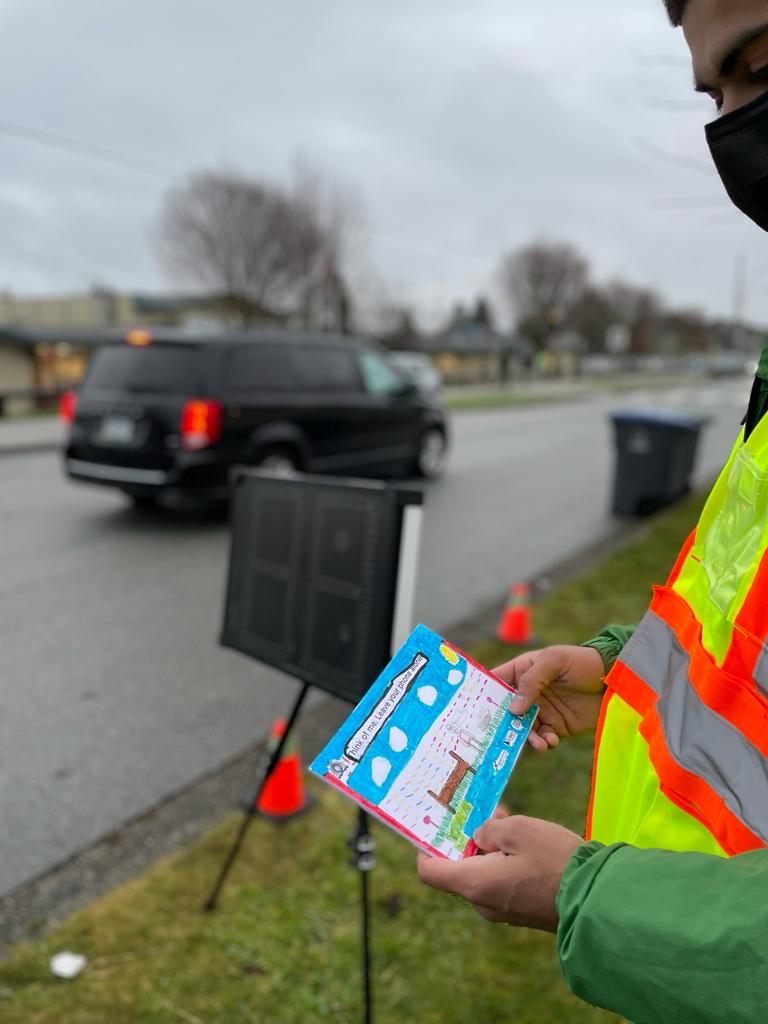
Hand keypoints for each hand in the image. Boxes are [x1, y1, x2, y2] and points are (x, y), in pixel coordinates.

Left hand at [417, 816, 582, 931]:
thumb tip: (479, 837)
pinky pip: (502, 883)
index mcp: (474, 883)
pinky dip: (505, 862)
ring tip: (511, 821)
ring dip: (491, 847)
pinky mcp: (522, 911)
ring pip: (483, 873)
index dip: (426, 847)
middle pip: (458, 868)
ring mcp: (503, 910)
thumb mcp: (519, 830)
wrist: (598, 899)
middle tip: (489, 813)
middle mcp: (482, 903)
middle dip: (469, 838)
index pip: (430, 871)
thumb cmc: (555, 861)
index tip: (437, 824)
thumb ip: (490, 830)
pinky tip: (526, 843)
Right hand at [494, 645, 605, 750]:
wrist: (613, 680)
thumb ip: (532, 681)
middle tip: (498, 738)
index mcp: (522, 671)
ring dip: (526, 738)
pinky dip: (544, 742)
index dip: (483, 696)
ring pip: (523, 729)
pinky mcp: (557, 726)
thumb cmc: (581, 662)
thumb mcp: (554, 661)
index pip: (496, 683)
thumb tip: (513, 709)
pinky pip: (543, 738)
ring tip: (538, 742)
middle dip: (502, 725)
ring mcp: (542, 711)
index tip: (472, 711)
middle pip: (506, 712)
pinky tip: (552, 740)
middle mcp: (528, 693)